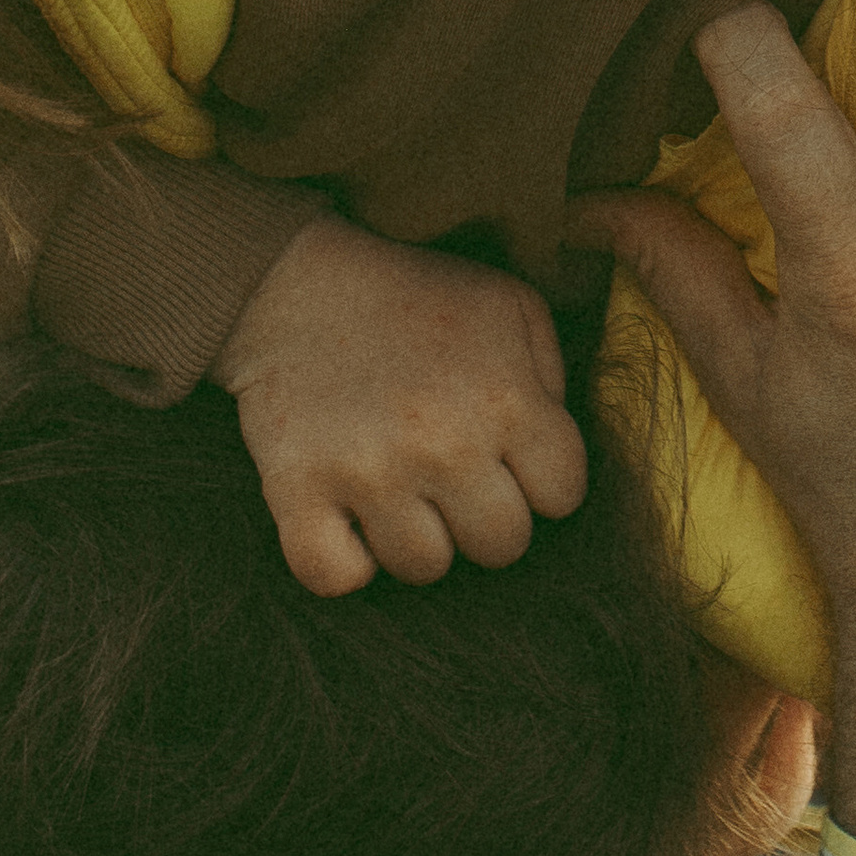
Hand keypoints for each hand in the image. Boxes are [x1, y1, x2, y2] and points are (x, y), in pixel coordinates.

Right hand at [214, 215, 585, 594]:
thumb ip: (549, 377)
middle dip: (484, 516)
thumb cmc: (413, 296)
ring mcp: (369, 472)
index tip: (507, 459)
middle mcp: (443, 443)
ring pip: (424, 567)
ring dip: (416, 537)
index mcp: (505, 399)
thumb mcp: (508, 305)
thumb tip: (551, 452)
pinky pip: (333, 576)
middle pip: (501, 546)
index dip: (541, 481)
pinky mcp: (297, 489)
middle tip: (451, 479)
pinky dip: (343, 562)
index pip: (563, 495)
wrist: (293, 279)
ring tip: (398, 489)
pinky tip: (348, 521)